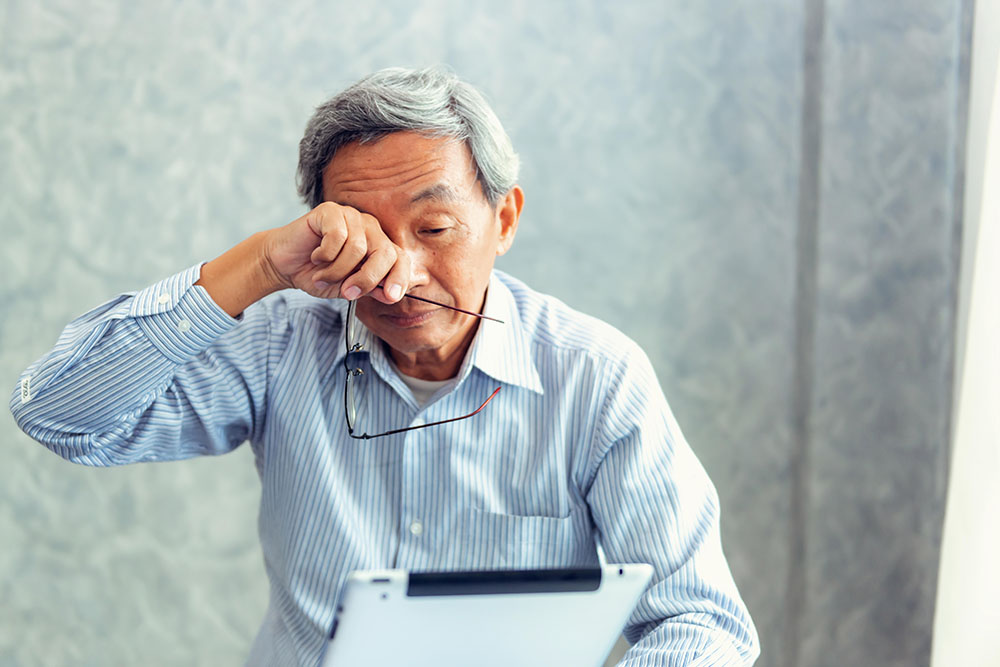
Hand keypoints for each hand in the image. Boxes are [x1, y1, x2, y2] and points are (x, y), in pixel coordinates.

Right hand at [262, 202, 409, 303]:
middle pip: (384, 253)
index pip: (400, 259)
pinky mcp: (330, 211)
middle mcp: (369, 228)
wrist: (285, 266)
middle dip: (367, 278)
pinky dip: (325, 254)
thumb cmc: (318, 275)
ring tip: (322, 275)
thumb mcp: (348, 289)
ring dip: (337, 270)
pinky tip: (316, 256)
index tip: (391, 297)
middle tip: (347, 292)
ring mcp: (351, 216)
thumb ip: (371, 289)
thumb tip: (391, 294)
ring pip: (357, 248)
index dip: (399, 278)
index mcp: (379, 246)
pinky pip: (337, 236)